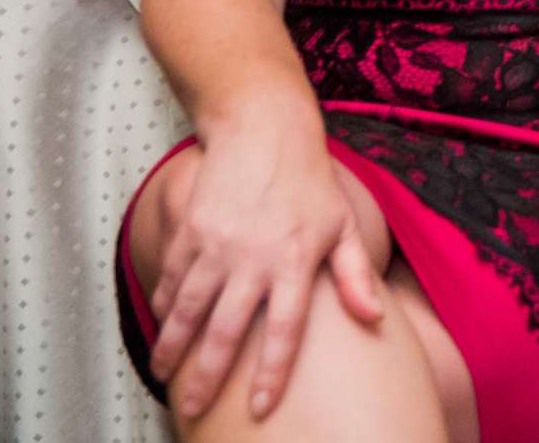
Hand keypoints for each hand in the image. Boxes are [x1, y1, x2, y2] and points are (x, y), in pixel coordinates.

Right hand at [146, 120, 382, 420]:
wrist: (264, 130)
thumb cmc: (310, 182)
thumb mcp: (343, 224)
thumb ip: (356, 274)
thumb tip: (376, 318)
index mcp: (295, 260)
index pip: (286, 330)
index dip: (273, 372)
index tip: (261, 406)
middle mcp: (252, 258)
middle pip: (227, 330)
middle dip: (209, 376)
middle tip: (196, 407)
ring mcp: (215, 245)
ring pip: (187, 309)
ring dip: (172, 347)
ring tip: (165, 374)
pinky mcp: (189, 231)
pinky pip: (172, 278)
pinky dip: (164, 305)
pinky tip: (162, 325)